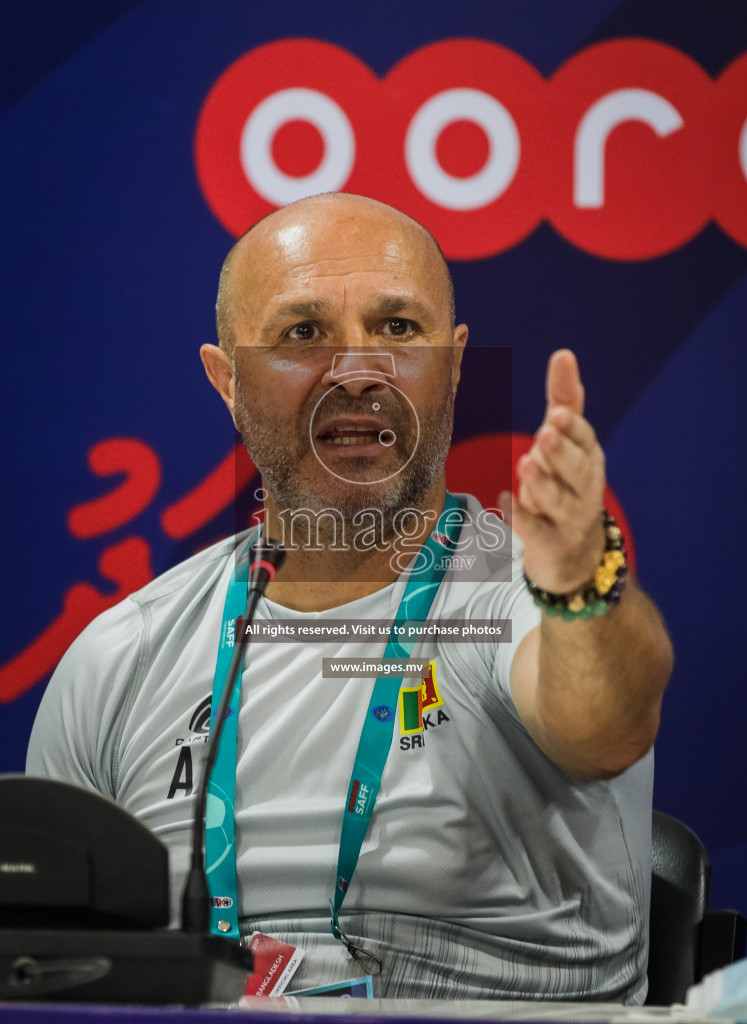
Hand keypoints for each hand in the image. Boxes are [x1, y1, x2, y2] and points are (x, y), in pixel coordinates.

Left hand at [500, 349, 605, 594]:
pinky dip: (522, 518)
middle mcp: (584, 486)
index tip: (556, 411)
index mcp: (588, 457)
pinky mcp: (551, 543)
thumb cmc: (568, 485)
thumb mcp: (568, 442)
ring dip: (542, 482)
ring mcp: (570, 517)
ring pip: (558, 499)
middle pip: (575, 468)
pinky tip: (504, 501)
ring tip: (526, 464)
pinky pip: (536, 531)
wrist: (576, 553)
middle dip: (561, 450)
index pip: (584, 438)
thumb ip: (564, 401)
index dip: (572, 426)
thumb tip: (564, 354)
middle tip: (544, 432)